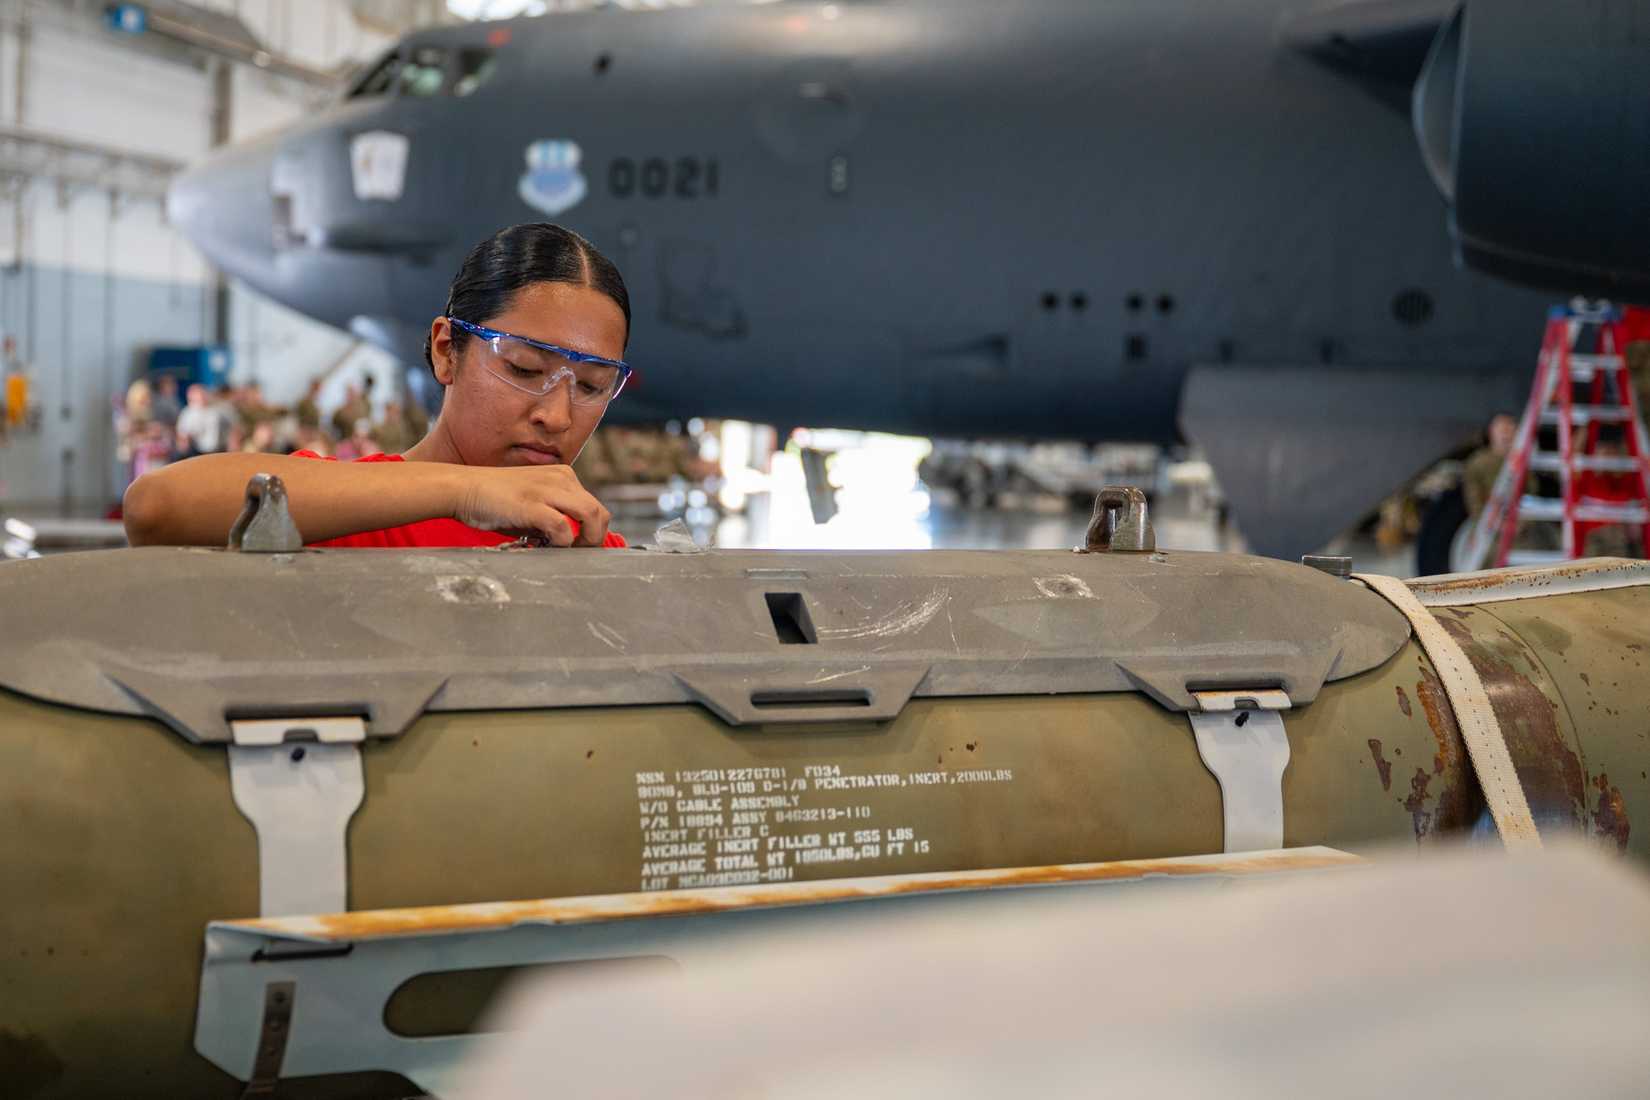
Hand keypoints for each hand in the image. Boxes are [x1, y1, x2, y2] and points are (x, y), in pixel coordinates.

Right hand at [453, 464, 611, 546]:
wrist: (463, 488)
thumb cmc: (495, 500)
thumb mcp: (534, 503)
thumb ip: (555, 517)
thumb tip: (571, 541)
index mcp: (563, 476)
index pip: (594, 507)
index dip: (593, 532)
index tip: (581, 548)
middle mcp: (561, 479)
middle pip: (599, 513)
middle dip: (595, 539)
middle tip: (579, 554)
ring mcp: (548, 490)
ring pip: (590, 516)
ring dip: (585, 541)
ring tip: (568, 552)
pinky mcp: (533, 505)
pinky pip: (563, 527)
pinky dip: (562, 543)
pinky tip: (547, 547)